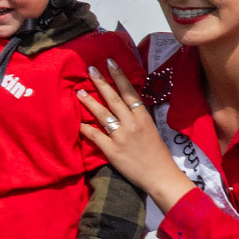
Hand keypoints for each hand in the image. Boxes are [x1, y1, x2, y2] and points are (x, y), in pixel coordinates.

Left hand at [76, 60, 196, 212]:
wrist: (160, 176)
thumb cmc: (156, 154)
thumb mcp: (151, 129)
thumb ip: (137, 117)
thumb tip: (125, 104)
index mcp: (143, 117)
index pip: (129, 92)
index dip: (119, 76)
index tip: (110, 62)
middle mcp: (132, 124)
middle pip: (114, 99)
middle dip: (101, 83)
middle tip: (90, 69)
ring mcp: (121, 137)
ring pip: (102, 115)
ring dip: (89, 102)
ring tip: (79, 92)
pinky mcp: (112, 151)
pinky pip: (95, 136)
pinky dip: (85, 129)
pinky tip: (77, 122)